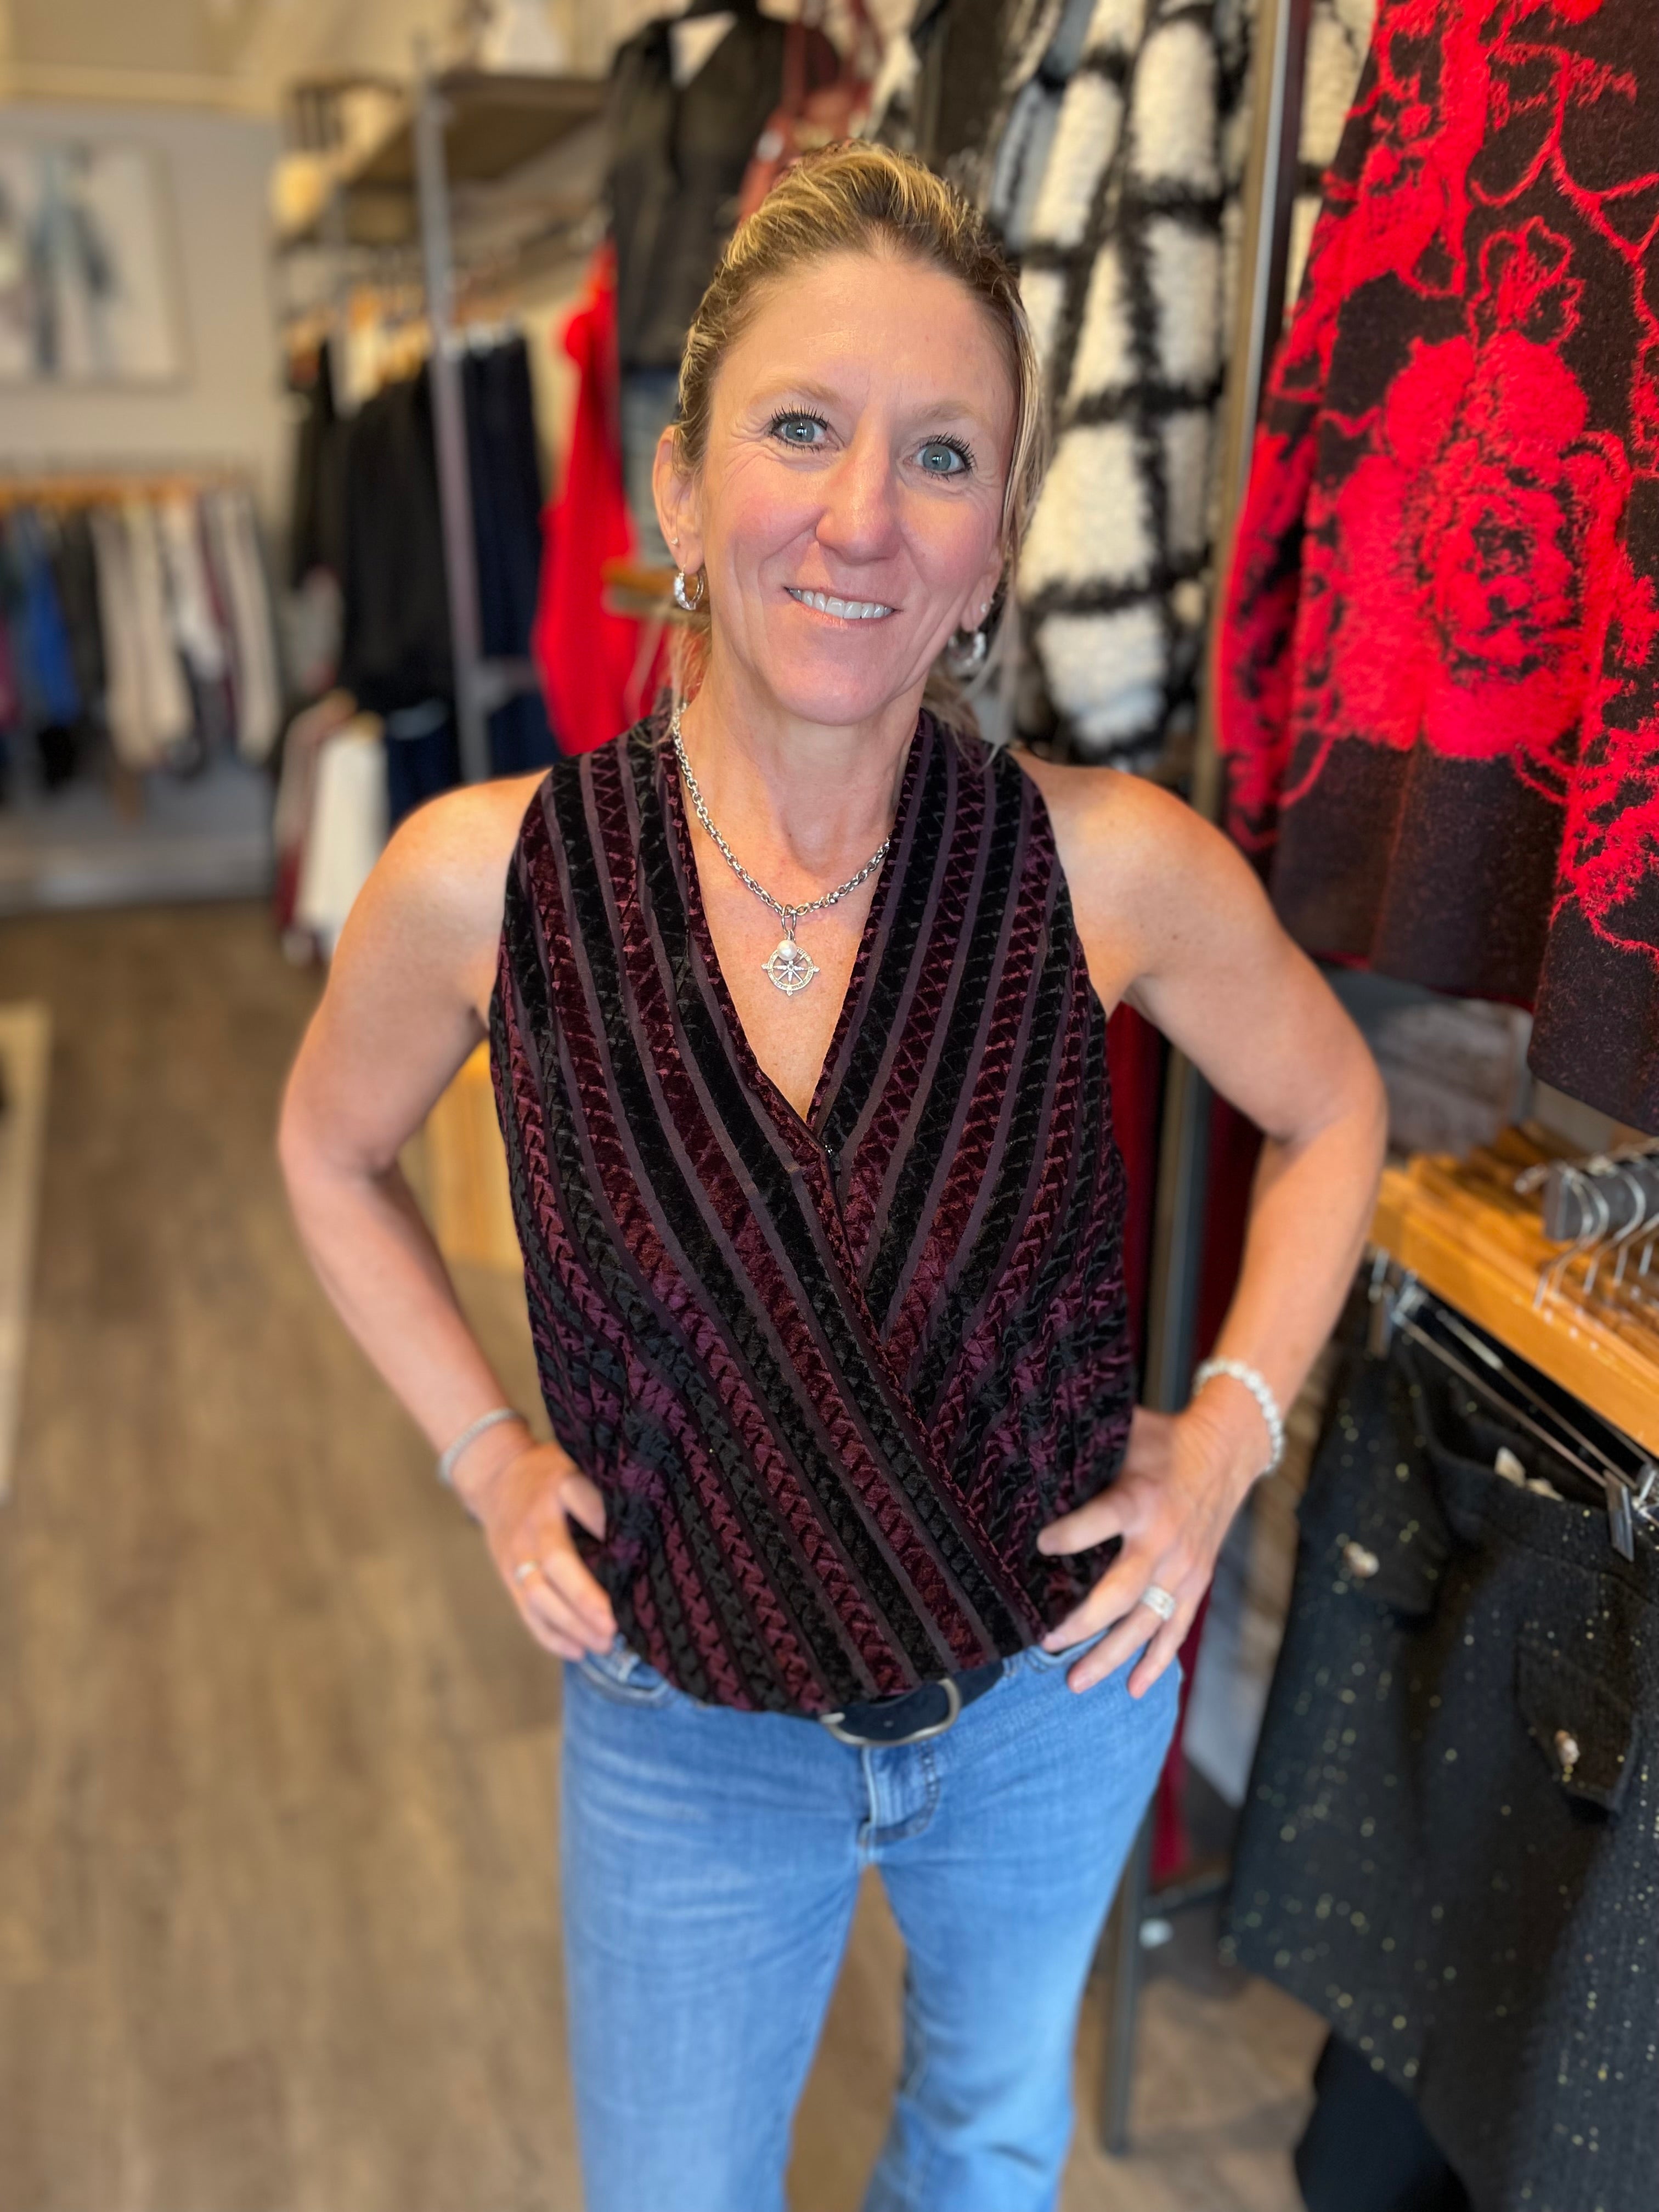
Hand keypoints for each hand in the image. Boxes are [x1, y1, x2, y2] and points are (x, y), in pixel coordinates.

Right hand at [467, 1439, 616, 1660]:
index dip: (607, 1527)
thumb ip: (604, 1490)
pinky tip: (578, 1650)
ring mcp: (516, 1551)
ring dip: (570, 1625)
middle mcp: (534, 1522)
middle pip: (556, 1562)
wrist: (495, 1477)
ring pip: (537, 1595)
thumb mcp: (578, 1464)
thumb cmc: (552, 1475)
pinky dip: (550, 1635)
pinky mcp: (507, 1575)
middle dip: (585, 1597)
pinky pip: (525, 1611)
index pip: (585, 1504)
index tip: (638, 1554)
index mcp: (559, 1486)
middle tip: (615, 1625)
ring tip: (604, 1644)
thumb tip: (650, 1526)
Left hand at [1034, 1401, 1255, 1698]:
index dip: (1069, 1536)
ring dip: (1110, 1655)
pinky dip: (1156, 1661)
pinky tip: (1133, 1688)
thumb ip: (1087, 1448)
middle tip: (1048, 1642)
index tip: (1039, 1546)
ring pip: (1146, 1623)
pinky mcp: (1196, 1583)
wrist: (1226, 1452)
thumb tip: (1032, 1451)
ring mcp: (1183, 1568)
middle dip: (1083, 1622)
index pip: (1100, 1521)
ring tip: (1074, 1681)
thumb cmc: (1164, 1442)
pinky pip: (1175, 1629)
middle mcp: (1163, 1540)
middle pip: (1121, 1592)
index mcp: (1141, 1499)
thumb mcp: (1126, 1433)